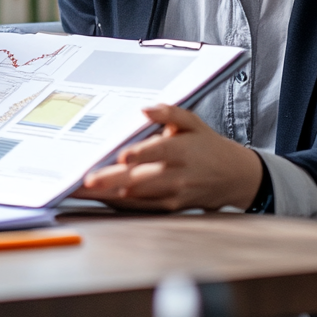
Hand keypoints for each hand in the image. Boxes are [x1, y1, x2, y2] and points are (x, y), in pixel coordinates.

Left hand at [73, 104, 263, 211]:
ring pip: (138, 197)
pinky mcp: (170, 207)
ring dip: (109, 195)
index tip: (122, 156)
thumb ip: (169, 113)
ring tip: (82, 192)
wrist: (234, 177)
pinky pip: (141, 208)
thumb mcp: (192, 122)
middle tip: (88, 181)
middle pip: (142, 179)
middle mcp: (178, 175)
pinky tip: (99, 198)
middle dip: (113, 181)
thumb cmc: (206, 144)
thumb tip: (145, 109)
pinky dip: (119, 204)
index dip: (142, 154)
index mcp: (183, 150)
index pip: (161, 152)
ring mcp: (174, 194)